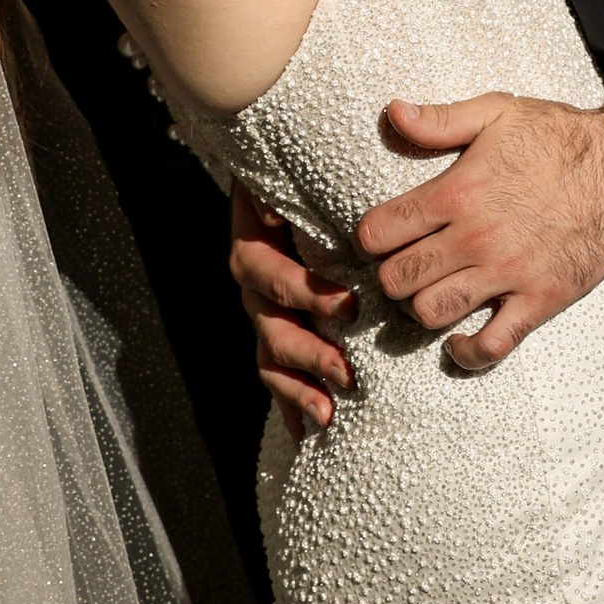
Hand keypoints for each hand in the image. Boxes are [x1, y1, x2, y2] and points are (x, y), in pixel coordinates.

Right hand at [231, 183, 352, 435]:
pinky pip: (278, 376)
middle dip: (309, 354)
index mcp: (254, 238)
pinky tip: (309, 436)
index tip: (349, 306)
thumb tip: (305, 191)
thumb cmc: (314, 168)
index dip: (302, 292)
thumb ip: (305, 178)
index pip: (267, 271)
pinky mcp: (281, 333)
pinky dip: (293, 406)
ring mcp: (265, 310)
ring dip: (299, 389)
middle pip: (269, 324)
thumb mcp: (307, 166)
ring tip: (329, 415)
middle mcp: (254, 279)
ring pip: (270, 358)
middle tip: (349, 373)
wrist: (301, 174)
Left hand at [355, 90, 603, 369]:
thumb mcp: (497, 113)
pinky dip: (467, 353)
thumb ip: (440, 119)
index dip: (369, 238)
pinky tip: (458, 341)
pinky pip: (491, 346)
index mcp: (457, 192)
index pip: (380, 231)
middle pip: (399, 279)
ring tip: (427, 295)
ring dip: (420, 309)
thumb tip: (394, 113)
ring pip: (432, 312)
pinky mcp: (539, 300)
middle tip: (400, 269)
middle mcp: (475, 238)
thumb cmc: (560, 138)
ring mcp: (507, 274)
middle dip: (389, 277)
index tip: (377, 239)